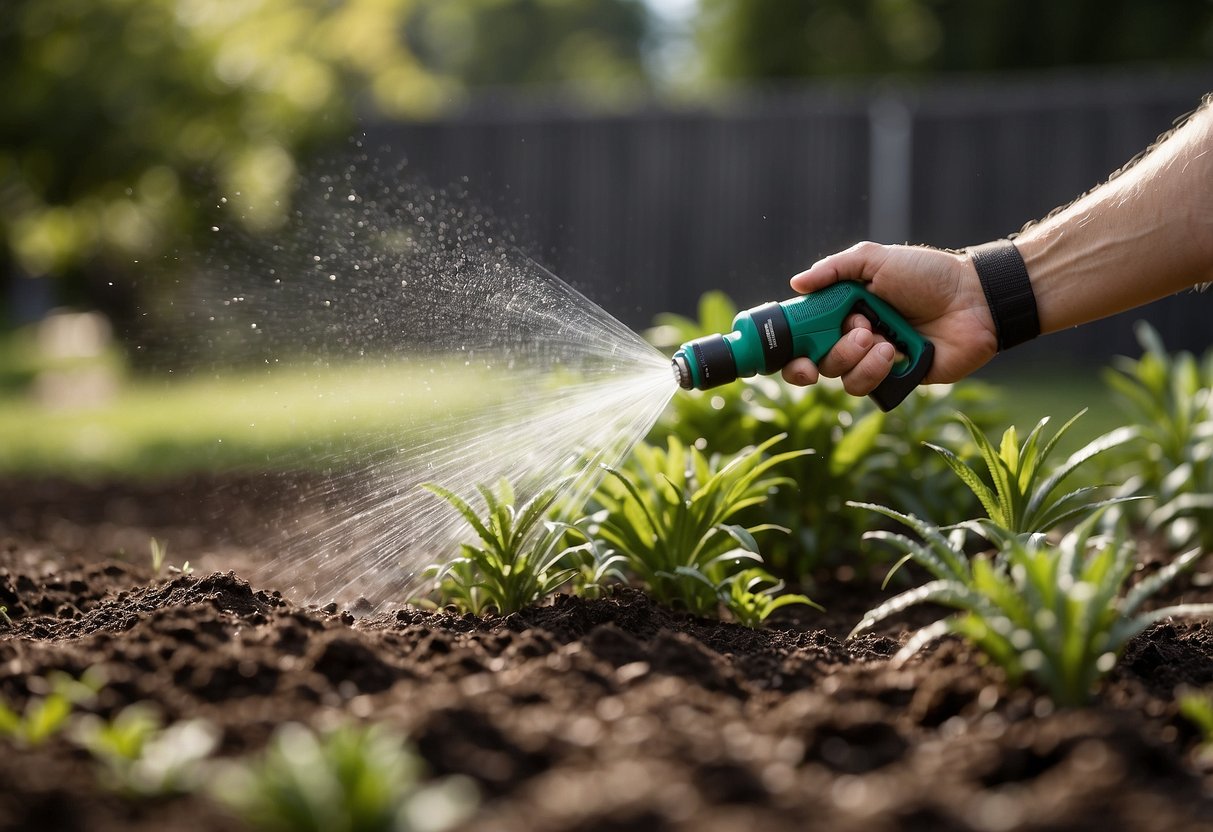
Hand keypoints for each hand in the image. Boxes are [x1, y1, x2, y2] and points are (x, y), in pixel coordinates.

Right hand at [781, 241, 998, 394]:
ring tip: (882, 338)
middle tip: (855, 334)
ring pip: (843, 378)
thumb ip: (835, 269)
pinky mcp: (896, 380)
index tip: (792, 352)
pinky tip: (896, 350)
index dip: (791, 350)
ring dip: (856, 359)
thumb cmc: (928, 274)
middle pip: (817, 363)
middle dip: (827, 353)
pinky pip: (870, 389)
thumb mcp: (876, 259)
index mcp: (843, 311)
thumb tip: (796, 283)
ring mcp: (875, 361)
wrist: (973, 298)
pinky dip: (876, 370)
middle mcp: (854, 338)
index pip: (805, 336)